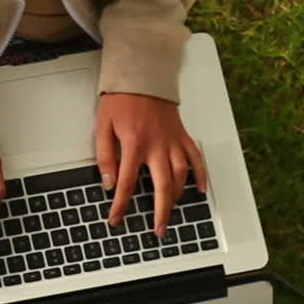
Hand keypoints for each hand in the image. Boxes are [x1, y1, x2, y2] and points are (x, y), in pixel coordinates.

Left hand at [94, 93, 206, 236]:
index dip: (121, 204)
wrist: (142, 74)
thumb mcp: (102, 126)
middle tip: (157, 229)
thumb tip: (108, 182)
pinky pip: (196, 157)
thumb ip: (105, 156)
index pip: (127, 183)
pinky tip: (200, 189)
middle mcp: (157, 145)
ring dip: (176, 197)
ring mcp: (173, 141)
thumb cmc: (121, 98)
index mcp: (135, 143)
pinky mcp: (182, 134)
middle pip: (162, 186)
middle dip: (160, 212)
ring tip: (170, 212)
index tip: (116, 218)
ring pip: (180, 175)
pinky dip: (200, 174)